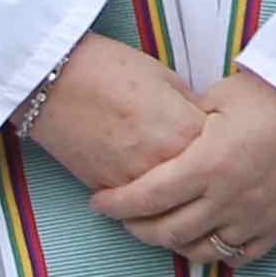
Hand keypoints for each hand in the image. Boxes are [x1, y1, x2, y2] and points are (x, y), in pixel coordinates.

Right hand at [26, 35, 207, 195]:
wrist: (55, 81)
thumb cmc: (109, 69)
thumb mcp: (164, 78)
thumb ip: (190, 108)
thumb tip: (204, 126)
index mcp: (186, 129)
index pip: (220, 154)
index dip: (220, 150)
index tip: (219, 148)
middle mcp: (167, 162)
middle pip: (197, 186)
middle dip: (200, 180)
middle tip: (201, 175)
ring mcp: (138, 181)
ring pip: (168, 205)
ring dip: (173, 199)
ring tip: (173, 189)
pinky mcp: (110, 192)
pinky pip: (137, 207)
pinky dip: (143, 203)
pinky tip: (144, 192)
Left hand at [86, 69, 275, 268]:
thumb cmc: (275, 91)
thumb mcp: (217, 99)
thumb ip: (183, 126)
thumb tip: (157, 142)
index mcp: (208, 163)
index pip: (146, 196)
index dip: (115, 204)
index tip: (98, 203)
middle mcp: (229, 198)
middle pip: (166, 231)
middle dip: (135, 227)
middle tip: (122, 217)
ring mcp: (255, 218)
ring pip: (199, 251)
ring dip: (171, 244)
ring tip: (158, 229)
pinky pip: (238, 257)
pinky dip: (213, 253)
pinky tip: (200, 239)